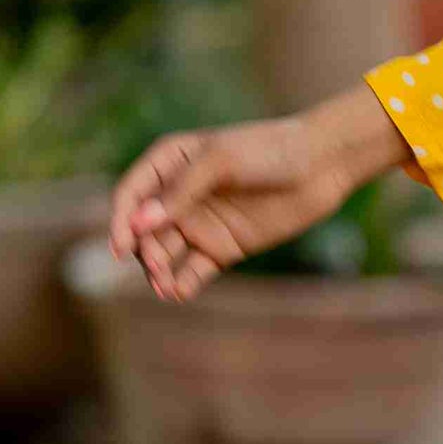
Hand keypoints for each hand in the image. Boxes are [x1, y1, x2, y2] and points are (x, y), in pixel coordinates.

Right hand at [108, 84, 409, 302]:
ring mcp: (200, 224)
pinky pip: (193, 271)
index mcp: (169, 163)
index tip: (122, 247)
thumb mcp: (221, 161)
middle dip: (146, 251)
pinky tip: (180, 292)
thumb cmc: (269, 151)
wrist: (321, 166)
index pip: (132, 194)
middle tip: (159, 268)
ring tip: (167, 288)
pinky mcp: (222, 248)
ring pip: (165, 254)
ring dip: (159, 272)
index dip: (122, 220)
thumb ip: (181, 192)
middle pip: (144, 231)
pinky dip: (183, 283)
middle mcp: (178, 196)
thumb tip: (140, 223)